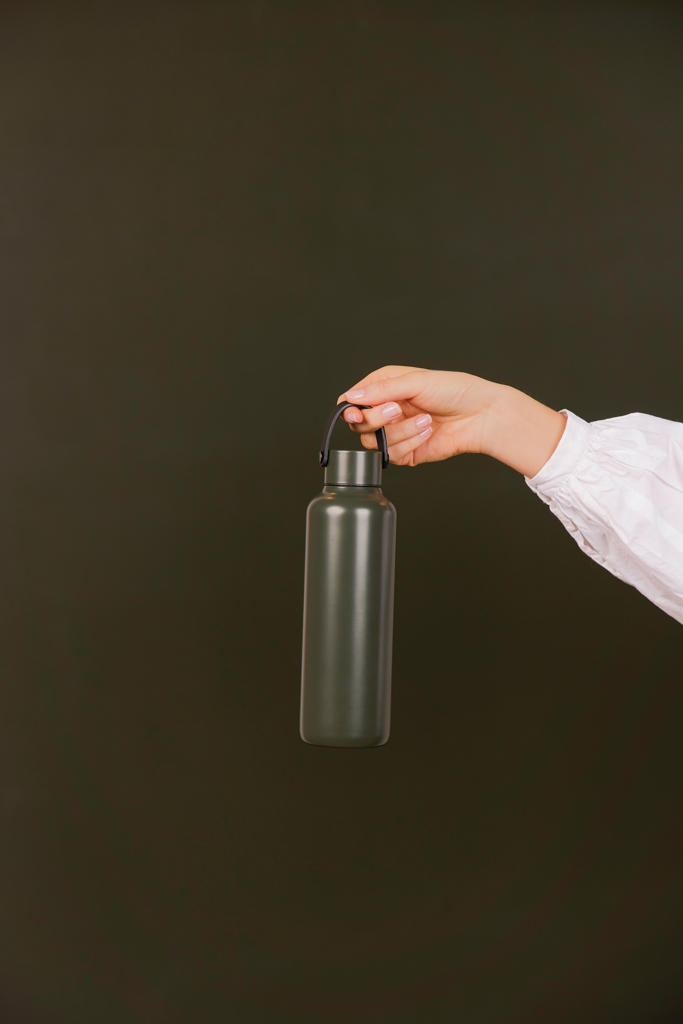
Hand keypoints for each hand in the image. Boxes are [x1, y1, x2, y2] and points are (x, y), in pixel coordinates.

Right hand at [336, 365, 496, 466]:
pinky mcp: (405, 452)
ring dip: (401, 432)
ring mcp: (395, 432)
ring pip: (374, 442)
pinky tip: (427, 433)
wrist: (480, 415)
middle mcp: (387, 410)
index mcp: (384, 387)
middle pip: (359, 424)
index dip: (350, 409)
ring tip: (425, 420)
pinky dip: (410, 444)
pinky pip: (392, 455)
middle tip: (397, 410)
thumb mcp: (415, 381)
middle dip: (377, 419)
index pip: (352, 400)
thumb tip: (351, 397)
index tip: (356, 413)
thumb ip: (380, 390)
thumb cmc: (454, 390)